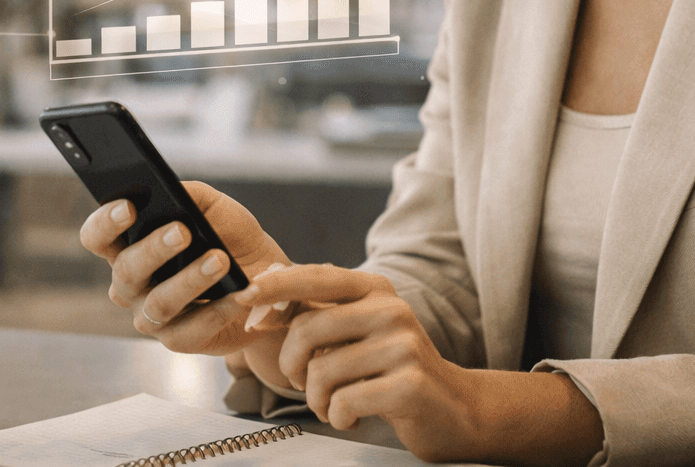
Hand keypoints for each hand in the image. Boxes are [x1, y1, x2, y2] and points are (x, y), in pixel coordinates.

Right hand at [79, 181, 287, 355]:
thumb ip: (190, 195)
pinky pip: (191, 330)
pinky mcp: (180, 340)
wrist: (266, 274)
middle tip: (183, 231)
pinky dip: (219, 310)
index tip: (129, 207)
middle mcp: (131, 285)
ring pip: (159, 303)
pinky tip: (240, 294)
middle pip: (125, 270)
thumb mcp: (212, 206)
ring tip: (219, 260)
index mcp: (128, 246)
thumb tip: (171, 192)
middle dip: (153, 249)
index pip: (97, 237)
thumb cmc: (228, 236)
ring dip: (190, 280)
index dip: (105, 223)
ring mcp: (151, 316)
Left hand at [233, 264, 476, 457]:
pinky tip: (352, 415)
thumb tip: (258, 295)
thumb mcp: (359, 330)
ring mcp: (403, 345)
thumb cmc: (392, 369)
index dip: (274, 285)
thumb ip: (317, 312)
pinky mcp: (408, 384)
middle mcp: (390, 309)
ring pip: (322, 372)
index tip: (242, 295)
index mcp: (374, 289)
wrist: (453, 407)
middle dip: (291, 365)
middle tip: (302, 381)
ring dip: (316, 399)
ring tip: (332, 404)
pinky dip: (337, 416)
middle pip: (308, 329)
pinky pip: (343, 401)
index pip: (315, 277)